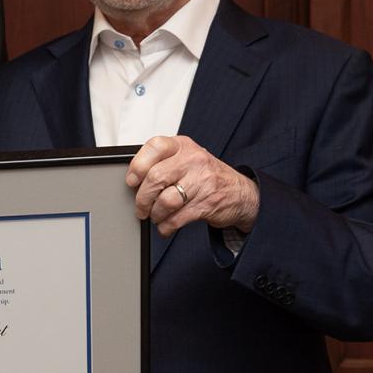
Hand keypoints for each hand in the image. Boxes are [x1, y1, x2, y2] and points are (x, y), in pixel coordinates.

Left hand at [126, 134, 259, 236]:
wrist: (241, 193)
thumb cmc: (207, 175)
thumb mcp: (188, 158)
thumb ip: (163, 162)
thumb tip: (133, 179)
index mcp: (183, 146)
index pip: (154, 147)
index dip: (137, 165)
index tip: (131, 181)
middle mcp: (193, 160)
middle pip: (155, 177)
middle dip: (142, 198)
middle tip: (141, 207)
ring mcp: (202, 181)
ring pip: (165, 201)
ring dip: (154, 214)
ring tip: (155, 216)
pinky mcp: (206, 203)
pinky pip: (176, 219)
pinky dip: (166, 227)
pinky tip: (165, 226)